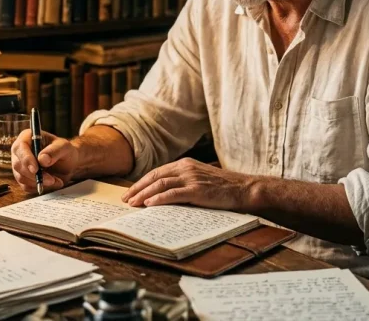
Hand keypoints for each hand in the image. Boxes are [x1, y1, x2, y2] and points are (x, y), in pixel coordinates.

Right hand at [10, 129, 78, 193]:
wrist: (68, 163)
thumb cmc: (64, 151)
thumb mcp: (64, 147)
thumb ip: (54, 151)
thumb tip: (42, 159)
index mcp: (27, 137)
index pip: (20, 148)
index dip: (26, 159)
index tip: (35, 169)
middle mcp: (19, 151)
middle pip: (18, 165)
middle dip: (34, 175)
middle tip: (51, 180)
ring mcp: (20, 165)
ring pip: (21, 177)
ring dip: (38, 182)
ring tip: (56, 180)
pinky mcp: (23, 177)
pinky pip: (26, 186)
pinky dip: (39, 187)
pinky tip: (51, 183)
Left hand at [121, 158, 255, 210]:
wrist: (243, 188)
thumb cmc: (222, 187)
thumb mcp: (200, 179)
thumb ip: (183, 182)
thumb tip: (163, 194)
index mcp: (185, 164)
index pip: (157, 172)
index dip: (141, 182)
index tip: (130, 192)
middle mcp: (186, 168)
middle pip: (155, 177)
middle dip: (137, 188)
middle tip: (125, 199)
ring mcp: (191, 178)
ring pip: (160, 184)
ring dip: (144, 194)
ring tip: (133, 204)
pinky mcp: (197, 190)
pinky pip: (173, 194)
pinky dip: (158, 199)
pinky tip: (149, 205)